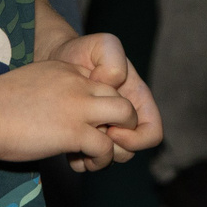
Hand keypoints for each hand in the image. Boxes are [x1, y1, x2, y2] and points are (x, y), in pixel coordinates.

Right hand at [0, 58, 139, 169]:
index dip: (100, 106)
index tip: (86, 124)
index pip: (101, 84)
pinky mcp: (73, 131)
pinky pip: (106, 146)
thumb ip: (46, 92)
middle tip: (103, 138)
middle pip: (120, 95)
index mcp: (66, 70)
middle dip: (120, 120)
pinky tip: (85, 163)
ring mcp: (78, 106)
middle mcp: (78, 84)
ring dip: (120, 136)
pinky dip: (102, 159)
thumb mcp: (28, 85)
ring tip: (102, 152)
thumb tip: (46, 113)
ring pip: (125, 114)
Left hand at [44, 32, 163, 169]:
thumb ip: (114, 62)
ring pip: (110, 159)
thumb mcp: (103, 45)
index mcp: (136, 101)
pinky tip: (67, 145)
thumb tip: (111, 89)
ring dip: (95, 156)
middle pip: (130, 152)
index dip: (136, 138)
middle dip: (112, 149)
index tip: (111, 128)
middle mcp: (123, 120)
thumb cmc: (82, 52)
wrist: (54, 61)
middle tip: (90, 132)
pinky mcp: (84, 139)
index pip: (152, 134)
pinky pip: (89, 162)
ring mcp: (104, 131)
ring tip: (76, 139)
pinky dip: (80, 160)